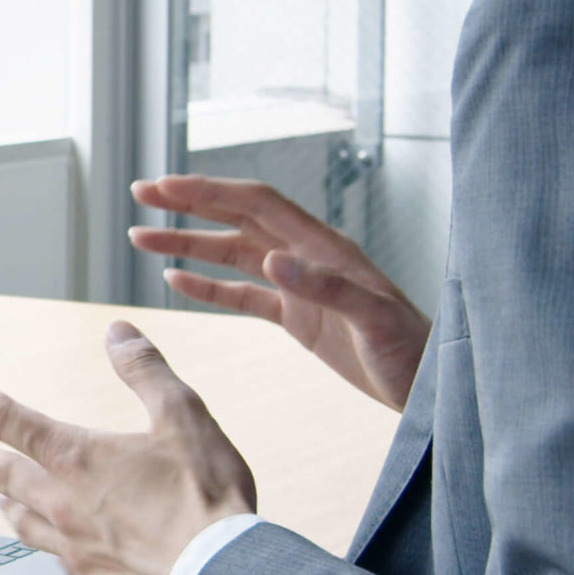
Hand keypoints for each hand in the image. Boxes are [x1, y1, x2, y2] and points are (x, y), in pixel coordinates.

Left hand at [0, 322, 255, 574]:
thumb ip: (144, 370)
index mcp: (76, 457)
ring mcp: (74, 546)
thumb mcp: (182, 415)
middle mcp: (62, 502)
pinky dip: (44, 543)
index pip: (10, 419)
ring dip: (4, 502)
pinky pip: (55, 557)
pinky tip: (51, 545)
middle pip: (5, 474)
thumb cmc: (205, 494)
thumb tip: (116, 331)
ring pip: (22, 521)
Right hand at [130, 175, 430, 410]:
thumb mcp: (373, 320)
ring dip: (188, 243)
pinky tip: (176, 282)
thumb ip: (325, 287)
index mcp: (323, 247)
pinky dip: (208, 286)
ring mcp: (299, 286)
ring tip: (141, 237)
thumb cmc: (411, 352)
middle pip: (237, 217)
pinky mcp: (297, 318)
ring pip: (232, 253)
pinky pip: (243, 295)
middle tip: (141, 193)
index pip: (257, 203)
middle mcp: (306, 257)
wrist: (432, 387)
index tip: (166, 187)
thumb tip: (271, 260)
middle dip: (188, 203)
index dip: (210, 191)